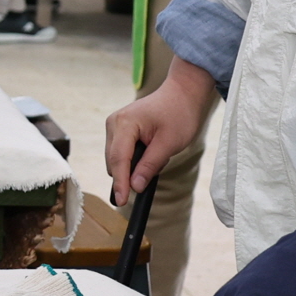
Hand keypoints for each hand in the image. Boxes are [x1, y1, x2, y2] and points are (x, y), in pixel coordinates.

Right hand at [107, 57, 220, 206]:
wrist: (182, 93)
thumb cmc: (179, 114)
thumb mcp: (169, 143)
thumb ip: (150, 165)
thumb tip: (135, 186)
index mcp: (125, 123)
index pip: (119, 159)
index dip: (120, 182)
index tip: (122, 201)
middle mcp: (114, 123)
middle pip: (113, 160)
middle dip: (128, 174)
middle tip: (154, 172)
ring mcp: (114, 125)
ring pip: (115, 158)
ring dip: (132, 166)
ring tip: (157, 156)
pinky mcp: (118, 128)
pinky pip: (120, 152)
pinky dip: (133, 159)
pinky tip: (150, 152)